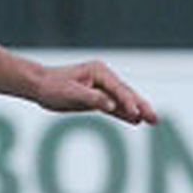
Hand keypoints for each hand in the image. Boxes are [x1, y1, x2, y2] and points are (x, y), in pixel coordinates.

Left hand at [34, 60, 157, 124]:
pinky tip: (135, 121)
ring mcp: (101, 88)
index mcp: (98, 71)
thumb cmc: (51, 86)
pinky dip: (123, 113)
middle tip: (155, 118)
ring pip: (122, 101)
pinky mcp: (96, 98)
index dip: (129, 102)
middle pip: (126, 94)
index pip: (119, 89)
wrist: (37, 85)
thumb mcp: (70, 92)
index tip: (137, 113)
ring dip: (136, 111)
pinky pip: (113, 107)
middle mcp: (103, 78)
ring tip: (152, 121)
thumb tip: (112, 105)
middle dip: (141, 106)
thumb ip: (92, 98)